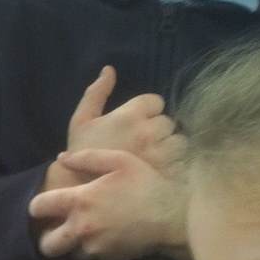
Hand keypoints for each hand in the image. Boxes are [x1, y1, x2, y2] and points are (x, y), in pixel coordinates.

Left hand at [28, 148, 187, 259]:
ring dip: (71, 243)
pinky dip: (91, 248)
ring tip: (83, 231)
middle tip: (56, 228)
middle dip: (47, 237)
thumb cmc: (146, 184)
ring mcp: (93, 247)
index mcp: (80, 200)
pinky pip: (89, 256)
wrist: (172, 217)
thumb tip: (62, 158)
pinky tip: (103, 234)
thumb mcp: (119, 161)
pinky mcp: (106, 259)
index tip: (43, 205)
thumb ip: (87, 158)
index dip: (37, 206)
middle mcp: (81, 228)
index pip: (39, 207)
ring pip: (68, 252)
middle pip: (47, 244)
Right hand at [61, 67, 183, 172]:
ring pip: (178, 142)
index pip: (155, 102)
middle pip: (168, 122)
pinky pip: (180, 162)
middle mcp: (148, 131)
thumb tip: (110, 69)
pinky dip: (172, 166)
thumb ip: (96, 93)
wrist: (80, 191)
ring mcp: (158, 153)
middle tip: (143, 144)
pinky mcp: (165, 173)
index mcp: (130, 114)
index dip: (147, 112)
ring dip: (169, 147)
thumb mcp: (80, 120)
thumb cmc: (80, 154)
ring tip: (153, 158)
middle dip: (159, 130)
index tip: (136, 125)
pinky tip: (157, 171)